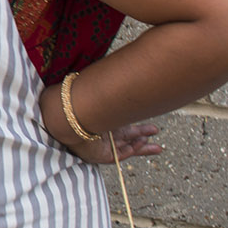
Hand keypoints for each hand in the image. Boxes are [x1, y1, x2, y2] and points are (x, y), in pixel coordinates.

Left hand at [39, 80, 162, 164]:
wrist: (68, 118)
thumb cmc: (81, 106)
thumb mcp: (101, 97)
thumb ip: (112, 90)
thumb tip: (118, 72)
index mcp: (102, 120)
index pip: (122, 123)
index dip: (134, 121)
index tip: (147, 118)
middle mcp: (103, 133)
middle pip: (127, 136)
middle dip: (142, 134)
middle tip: (156, 130)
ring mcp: (103, 144)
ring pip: (127, 147)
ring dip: (142, 146)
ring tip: (158, 148)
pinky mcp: (102, 155)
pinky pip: (120, 154)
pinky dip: (133, 149)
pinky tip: (143, 143)